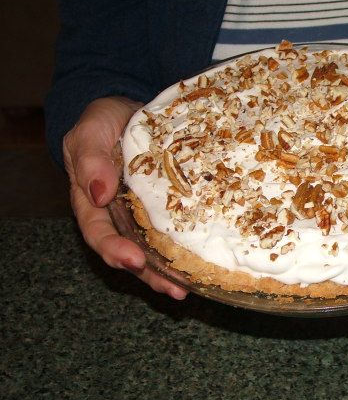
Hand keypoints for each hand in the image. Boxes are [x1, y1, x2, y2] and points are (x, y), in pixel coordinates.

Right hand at [63, 96, 188, 299]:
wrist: (126, 109)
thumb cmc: (100, 122)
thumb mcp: (88, 133)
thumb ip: (90, 160)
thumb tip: (98, 192)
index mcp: (92, 202)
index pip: (99, 233)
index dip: (114, 250)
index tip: (133, 260)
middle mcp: (119, 215)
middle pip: (131, 252)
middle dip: (150, 275)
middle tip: (174, 289)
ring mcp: (144, 212)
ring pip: (155, 248)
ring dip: (171, 270)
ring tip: (191, 287)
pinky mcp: (168, 204)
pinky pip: (177, 228)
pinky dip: (189, 245)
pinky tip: (207, 259)